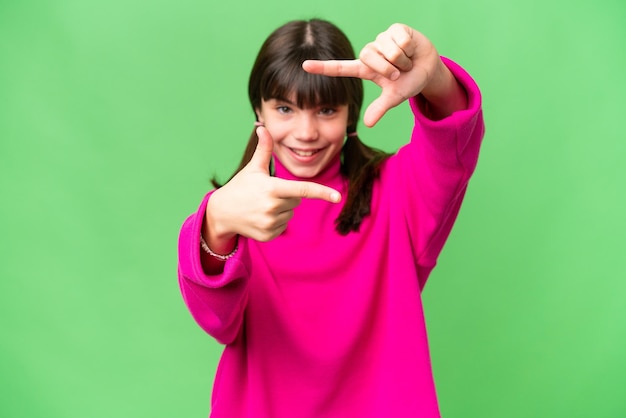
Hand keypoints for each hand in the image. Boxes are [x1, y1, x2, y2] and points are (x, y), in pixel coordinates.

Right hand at [205, 126, 340, 243]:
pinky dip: (275, 222)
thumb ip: (263, 149)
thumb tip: (263, 127)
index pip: (303, 190)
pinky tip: (260, 217)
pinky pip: (283, 227)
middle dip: (287, 195)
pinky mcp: (268, 235)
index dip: (322, 192)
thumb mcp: (253, 168)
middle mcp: (272, 207)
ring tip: (261, 206)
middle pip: (297, 200)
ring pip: (290, 214)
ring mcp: (270, 223)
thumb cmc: (240, 187)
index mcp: (272, 189)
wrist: (221, 213)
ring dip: (282, 209)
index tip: (337, 197)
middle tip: (267, 194)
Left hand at [303, 24, 462, 125]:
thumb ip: (380, 108)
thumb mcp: (395, 97)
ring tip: (406, 60)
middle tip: (398, 72)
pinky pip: (400, 39)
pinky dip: (409, 48)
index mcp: (365, 69)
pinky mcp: (395, 29)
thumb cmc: (408, 82)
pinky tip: (411, 49)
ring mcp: (382, 39)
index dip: (323, 68)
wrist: (429, 69)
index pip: (341, 68)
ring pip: (387, 49)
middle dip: (388, 68)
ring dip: (402, 59)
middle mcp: (370, 52)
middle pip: (370, 58)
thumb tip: (367, 124)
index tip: (305, 66)